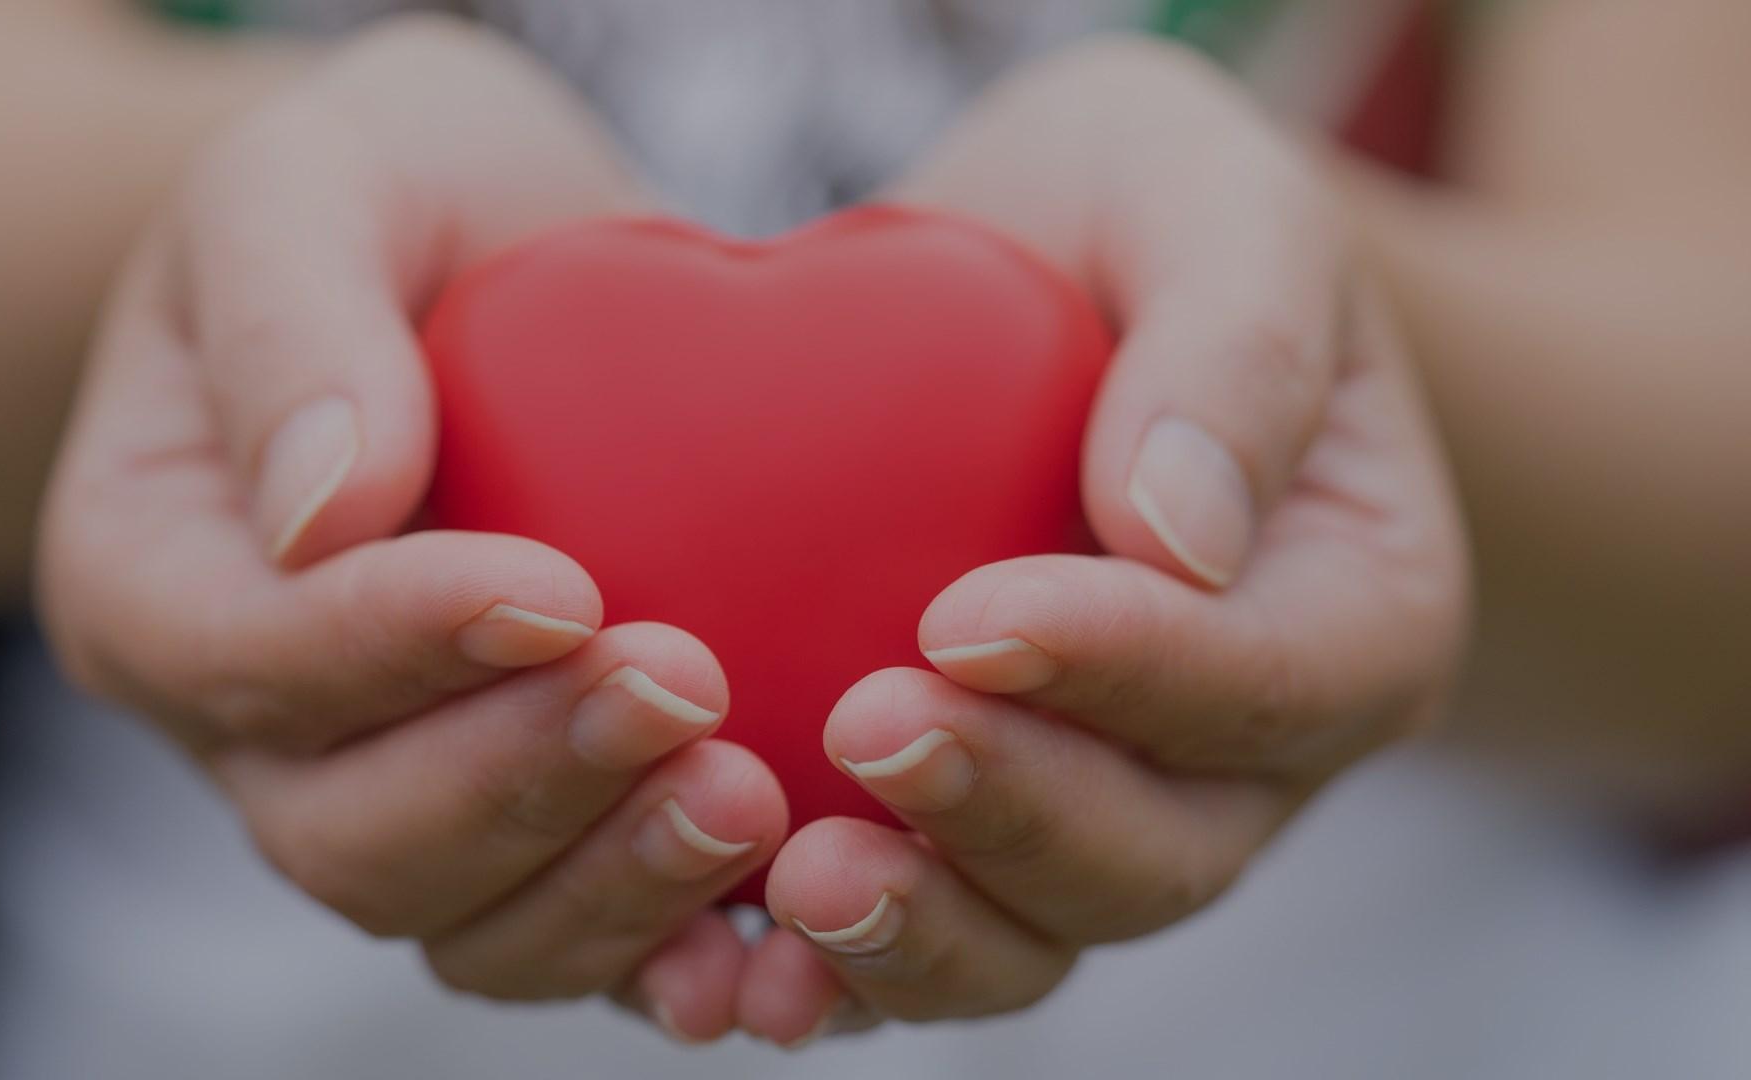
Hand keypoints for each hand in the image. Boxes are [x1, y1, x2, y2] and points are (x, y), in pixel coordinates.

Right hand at [38, 18, 786, 1036]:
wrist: (506, 256)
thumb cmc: (396, 194)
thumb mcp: (312, 177)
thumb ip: (289, 314)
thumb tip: (325, 511)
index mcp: (153, 576)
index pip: (246, 656)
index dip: (394, 650)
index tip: (560, 589)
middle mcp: (256, 727)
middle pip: (351, 834)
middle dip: (520, 780)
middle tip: (686, 688)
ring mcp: (394, 795)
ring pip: (466, 924)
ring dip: (609, 885)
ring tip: (750, 800)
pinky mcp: (532, 826)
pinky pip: (582, 939)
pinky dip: (674, 954)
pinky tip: (778, 937)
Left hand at [736, 38, 1469, 1043]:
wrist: (1036, 278)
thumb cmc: (1139, 218)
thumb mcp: (1209, 198)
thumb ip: (1234, 343)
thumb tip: (1174, 533)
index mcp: (1355, 612)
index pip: (1265, 682)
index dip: (1124, 673)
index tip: (967, 619)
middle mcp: (1247, 754)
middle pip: (1159, 852)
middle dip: (1011, 811)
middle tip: (864, 730)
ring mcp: (1112, 812)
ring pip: (1039, 933)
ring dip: (922, 930)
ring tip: (792, 883)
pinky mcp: (976, 832)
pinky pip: (921, 935)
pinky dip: (834, 966)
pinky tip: (725, 957)